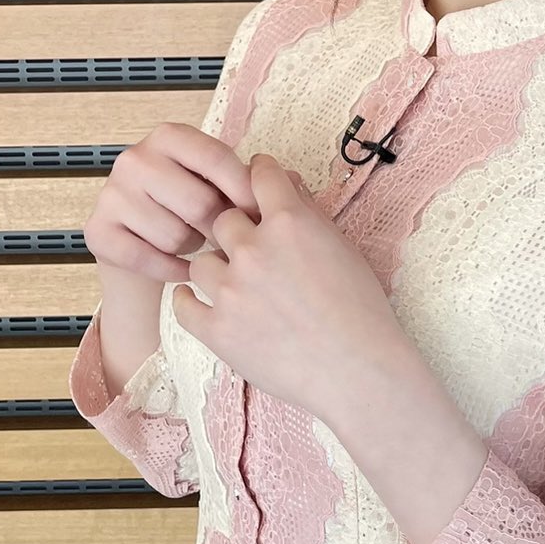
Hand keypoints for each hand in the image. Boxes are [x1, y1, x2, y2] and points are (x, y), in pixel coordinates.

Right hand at [84, 121, 259, 284]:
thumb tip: (292, 183)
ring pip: (174, 236)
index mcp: (169, 136)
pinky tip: (182, 267)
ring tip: (194, 242)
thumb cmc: (191, 207)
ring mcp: (112, 194)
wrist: (139, 240)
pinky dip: (172, 269)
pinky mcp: (98, 231)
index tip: (261, 214)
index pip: (217, 159)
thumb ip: (250, 180)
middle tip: (225, 237)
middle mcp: (135, 159)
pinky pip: (148, 260)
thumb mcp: (217, 183)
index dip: (244, 190)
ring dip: (192, 248)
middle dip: (219, 228)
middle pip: (198, 203)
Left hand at [168, 152, 409, 423]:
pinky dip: (192, 302)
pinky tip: (206, 303)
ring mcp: (229, 290)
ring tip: (237, 286)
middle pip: (222, 220)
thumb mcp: (343, 247)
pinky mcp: (215, 329)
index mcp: (289, 222)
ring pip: (201, 262)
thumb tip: (286, 183)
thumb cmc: (360, 309)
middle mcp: (253, 249)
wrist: (357, 368)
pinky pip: (184, 305)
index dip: (260, 176)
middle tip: (254, 251)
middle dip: (237, 232)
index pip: (260, 175)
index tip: (257, 183)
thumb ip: (309, 211)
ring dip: (217, 270)